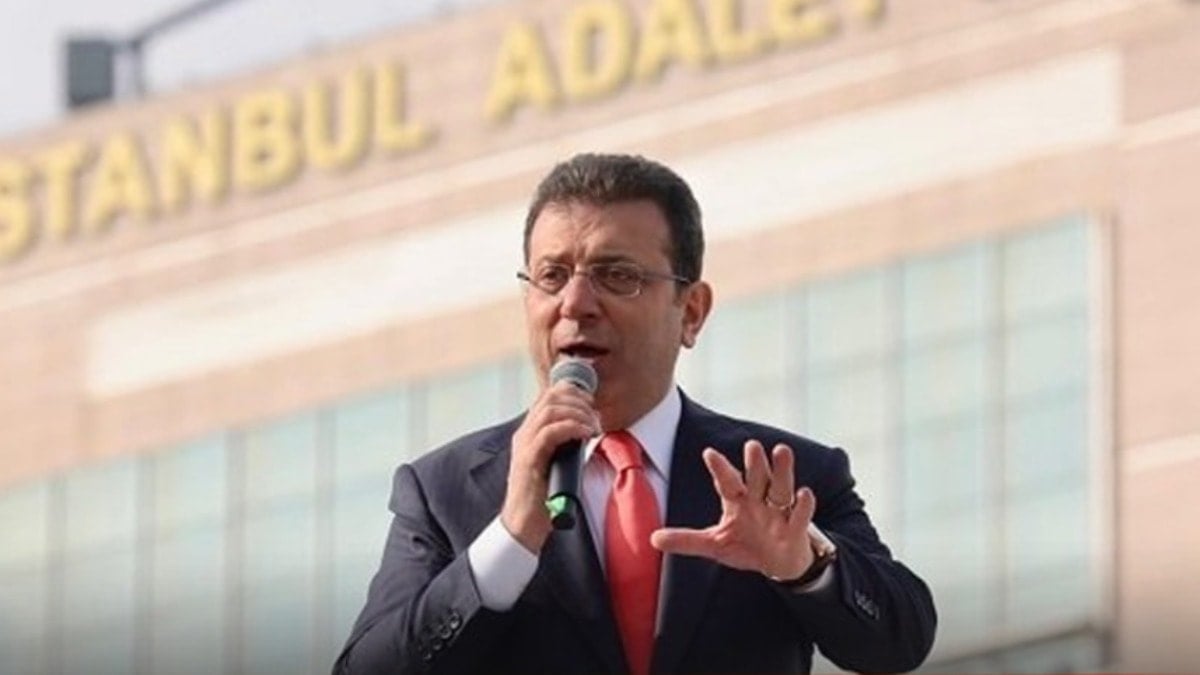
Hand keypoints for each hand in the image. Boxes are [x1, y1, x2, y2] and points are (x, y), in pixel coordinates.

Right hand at [502, 381, 600, 553]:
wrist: (523, 525)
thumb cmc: (543, 498)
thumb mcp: (557, 463)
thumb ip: (567, 444)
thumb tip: (589, 430)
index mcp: (529, 433)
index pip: (548, 396)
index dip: (572, 392)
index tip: (591, 402)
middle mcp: (524, 435)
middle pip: (550, 398)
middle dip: (578, 401)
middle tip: (595, 416)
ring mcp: (524, 446)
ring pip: (550, 411)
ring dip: (578, 413)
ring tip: (593, 426)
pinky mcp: (528, 461)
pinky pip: (549, 433)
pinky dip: (571, 427)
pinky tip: (585, 434)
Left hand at [650, 440, 816, 580]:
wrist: (779, 563)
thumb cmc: (746, 546)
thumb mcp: (715, 545)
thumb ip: (687, 541)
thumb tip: (653, 539)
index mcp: (737, 502)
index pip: (727, 482)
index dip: (720, 469)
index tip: (709, 453)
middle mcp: (759, 500)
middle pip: (756, 478)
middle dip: (754, 463)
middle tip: (751, 445)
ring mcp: (779, 512)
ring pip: (780, 487)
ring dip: (781, 470)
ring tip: (781, 450)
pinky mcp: (796, 528)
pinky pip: (800, 514)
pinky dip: (803, 504)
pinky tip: (804, 492)